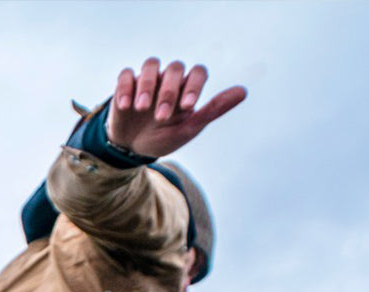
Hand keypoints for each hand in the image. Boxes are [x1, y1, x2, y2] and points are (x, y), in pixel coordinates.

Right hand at [106, 59, 245, 158]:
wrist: (133, 148)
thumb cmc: (164, 137)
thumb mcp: (189, 128)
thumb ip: (214, 109)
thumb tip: (243, 91)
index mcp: (187, 88)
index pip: (198, 73)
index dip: (194, 86)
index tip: (187, 108)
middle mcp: (170, 79)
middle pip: (176, 69)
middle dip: (169, 93)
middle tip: (162, 117)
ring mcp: (148, 79)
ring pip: (152, 65)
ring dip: (148, 86)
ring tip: (142, 109)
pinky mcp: (127, 84)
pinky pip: (127, 75)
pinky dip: (126, 88)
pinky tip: (125, 107)